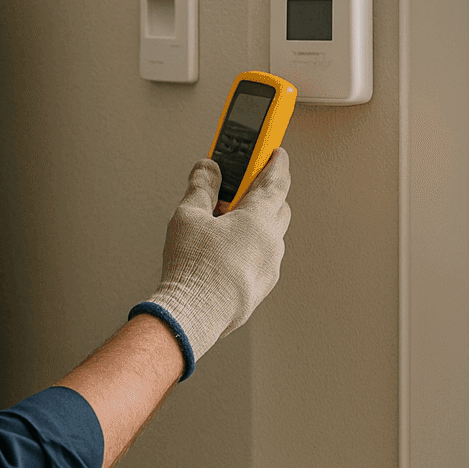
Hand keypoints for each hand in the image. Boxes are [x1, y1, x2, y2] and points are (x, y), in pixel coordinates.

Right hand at [141, 152, 290, 368]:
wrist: (193, 315)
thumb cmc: (193, 268)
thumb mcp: (189, 216)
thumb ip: (201, 187)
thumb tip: (207, 168)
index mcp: (259, 219)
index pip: (277, 181)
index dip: (277, 163)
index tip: (276, 152)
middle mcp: (272, 243)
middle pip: (279, 206)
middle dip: (265, 192)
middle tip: (243, 184)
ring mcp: (270, 268)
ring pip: (272, 234)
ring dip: (256, 222)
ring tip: (226, 221)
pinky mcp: (261, 288)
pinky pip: (263, 258)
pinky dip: (252, 246)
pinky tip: (226, 250)